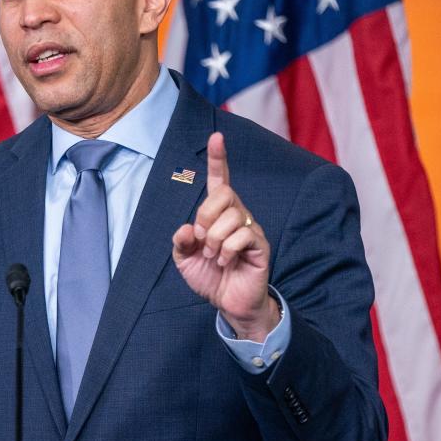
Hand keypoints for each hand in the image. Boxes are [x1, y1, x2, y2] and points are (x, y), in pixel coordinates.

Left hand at [172, 133, 278, 340]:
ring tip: (215, 256)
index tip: (217, 136)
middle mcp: (237, 215)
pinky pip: (241, 236)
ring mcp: (250, 229)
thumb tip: (186, 228)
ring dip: (214, 240)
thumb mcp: (185, 260)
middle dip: (205, 216)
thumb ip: (180, 242)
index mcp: (218, 214)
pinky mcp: (260, 245)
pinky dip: (226, 251)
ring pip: (230, 216)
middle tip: (202, 239)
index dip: (218, 159)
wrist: (229, 303)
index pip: (219, 180)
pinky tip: (226, 262)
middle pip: (223, 193)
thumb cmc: (210, 277)